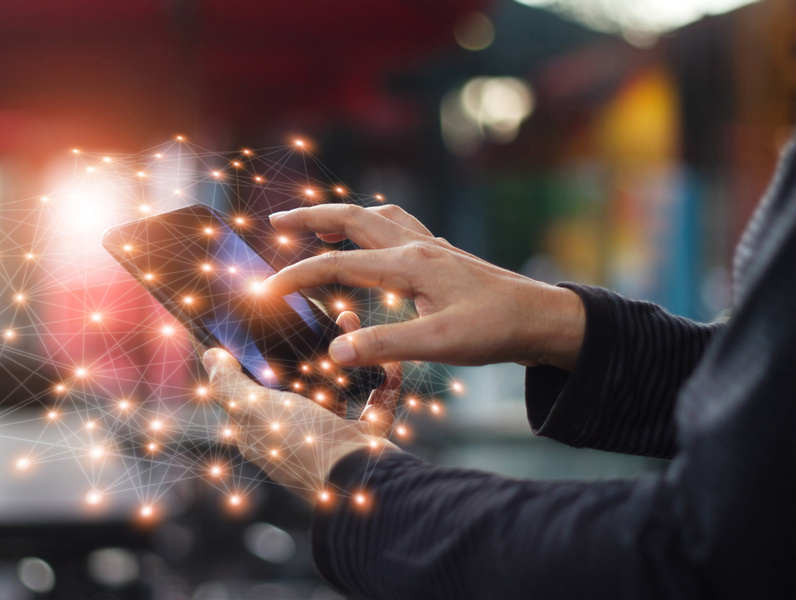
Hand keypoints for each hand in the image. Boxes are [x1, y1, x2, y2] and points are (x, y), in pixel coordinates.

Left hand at [203, 311, 399, 503]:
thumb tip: (211, 356)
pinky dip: (383, 380)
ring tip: (349, 325)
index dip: (264, 358)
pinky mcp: (366, 436)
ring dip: (347, 356)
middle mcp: (297, 433)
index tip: (274, 326)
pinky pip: (377, 401)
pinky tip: (384, 356)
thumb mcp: (253, 409)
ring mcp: (333, 436)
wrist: (359, 478)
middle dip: (311, 350)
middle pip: (302, 383)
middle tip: (318, 318)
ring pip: (341, 386)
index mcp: (265, 430)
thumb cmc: (302, 446)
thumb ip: (229, 383)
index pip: (256, 389)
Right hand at [263, 204, 584, 370]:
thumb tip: (335, 352)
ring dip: (342, 218)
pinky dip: (372, 226)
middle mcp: (417, 246)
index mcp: (408, 264)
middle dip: (310, 219)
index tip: (266, 288)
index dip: (297, 275)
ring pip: (376, 217)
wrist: (542, 318)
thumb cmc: (495, 330)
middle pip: (352, 219)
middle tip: (276, 225)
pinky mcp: (442, 256)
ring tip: (318, 228)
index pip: (337, 264)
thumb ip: (384, 346)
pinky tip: (373, 243)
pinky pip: (398, 226)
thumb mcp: (439, 343)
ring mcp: (432, 247)